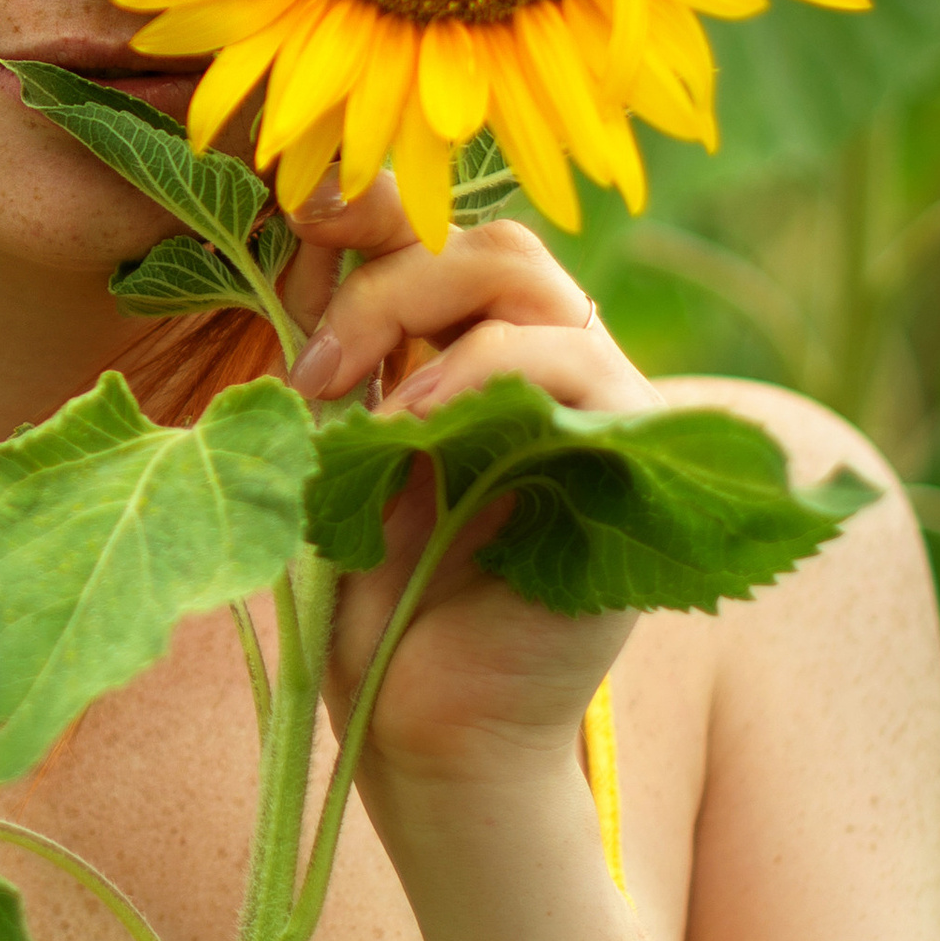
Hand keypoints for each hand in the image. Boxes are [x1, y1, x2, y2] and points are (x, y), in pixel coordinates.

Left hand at [282, 189, 655, 790]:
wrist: (429, 737)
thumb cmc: (375, 610)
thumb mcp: (337, 460)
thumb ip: (342, 358)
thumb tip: (309, 226)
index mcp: (482, 366)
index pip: (452, 242)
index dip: (385, 207)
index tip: (307, 204)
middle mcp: (553, 380)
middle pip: (499, 247)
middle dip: (392, 272)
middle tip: (316, 356)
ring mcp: (601, 421)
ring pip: (539, 292)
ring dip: (424, 319)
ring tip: (351, 396)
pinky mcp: (632, 471)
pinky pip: (577, 370)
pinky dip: (482, 376)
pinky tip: (412, 427)